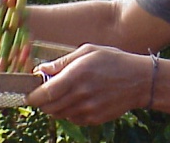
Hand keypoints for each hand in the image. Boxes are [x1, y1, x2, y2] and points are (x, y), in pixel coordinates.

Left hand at [26, 43, 151, 125]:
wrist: (139, 80)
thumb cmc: (113, 60)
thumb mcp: (88, 51)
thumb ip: (62, 62)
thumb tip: (41, 70)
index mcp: (77, 75)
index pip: (45, 94)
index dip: (33, 95)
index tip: (30, 91)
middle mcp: (81, 94)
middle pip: (48, 107)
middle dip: (41, 101)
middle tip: (44, 91)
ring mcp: (88, 109)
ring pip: (59, 114)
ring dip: (55, 106)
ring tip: (64, 92)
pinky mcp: (94, 119)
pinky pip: (72, 118)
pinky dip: (69, 111)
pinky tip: (78, 98)